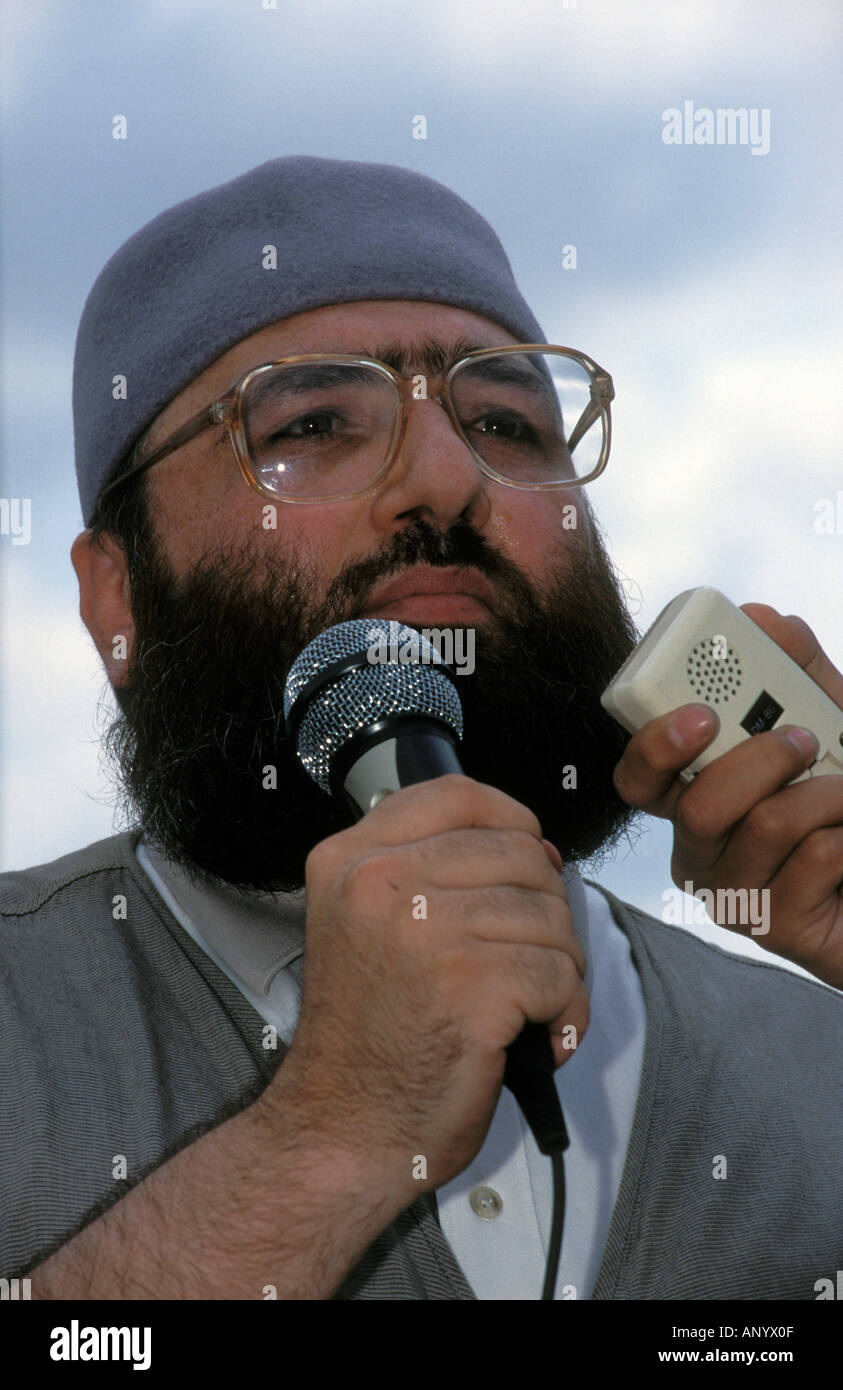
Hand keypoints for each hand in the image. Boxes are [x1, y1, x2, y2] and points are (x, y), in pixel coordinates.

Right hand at [275, 775, 587, 1199]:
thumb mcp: (368, 924)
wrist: (341, 1130)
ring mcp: (425, 930)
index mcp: (350, 860)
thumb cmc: (367, 1040)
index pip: (456, 794)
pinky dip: (566, 1013)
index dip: (510, 820)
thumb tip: (536, 849)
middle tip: (524, 964)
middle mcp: (380, 883)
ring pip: (550, 915)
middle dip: (544, 912)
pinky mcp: (470, 984)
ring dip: (559, 969)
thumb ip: (431, 872)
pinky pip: (560, 973)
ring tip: (527, 1009)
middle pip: (519, 854)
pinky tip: (536, 1037)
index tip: (525, 859)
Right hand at [612, 604, 842, 988]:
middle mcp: (700, 849)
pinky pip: (813, 859)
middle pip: (697, 806)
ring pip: (764, 825)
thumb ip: (799, 671)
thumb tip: (766, 617)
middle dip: (758, 761)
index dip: (654, 747)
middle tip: (802, 739)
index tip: (700, 714)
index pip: (638, 779)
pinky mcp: (774, 929)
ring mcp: (733, 894)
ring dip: (826, 793)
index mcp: (693, 797)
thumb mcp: (831, 722)